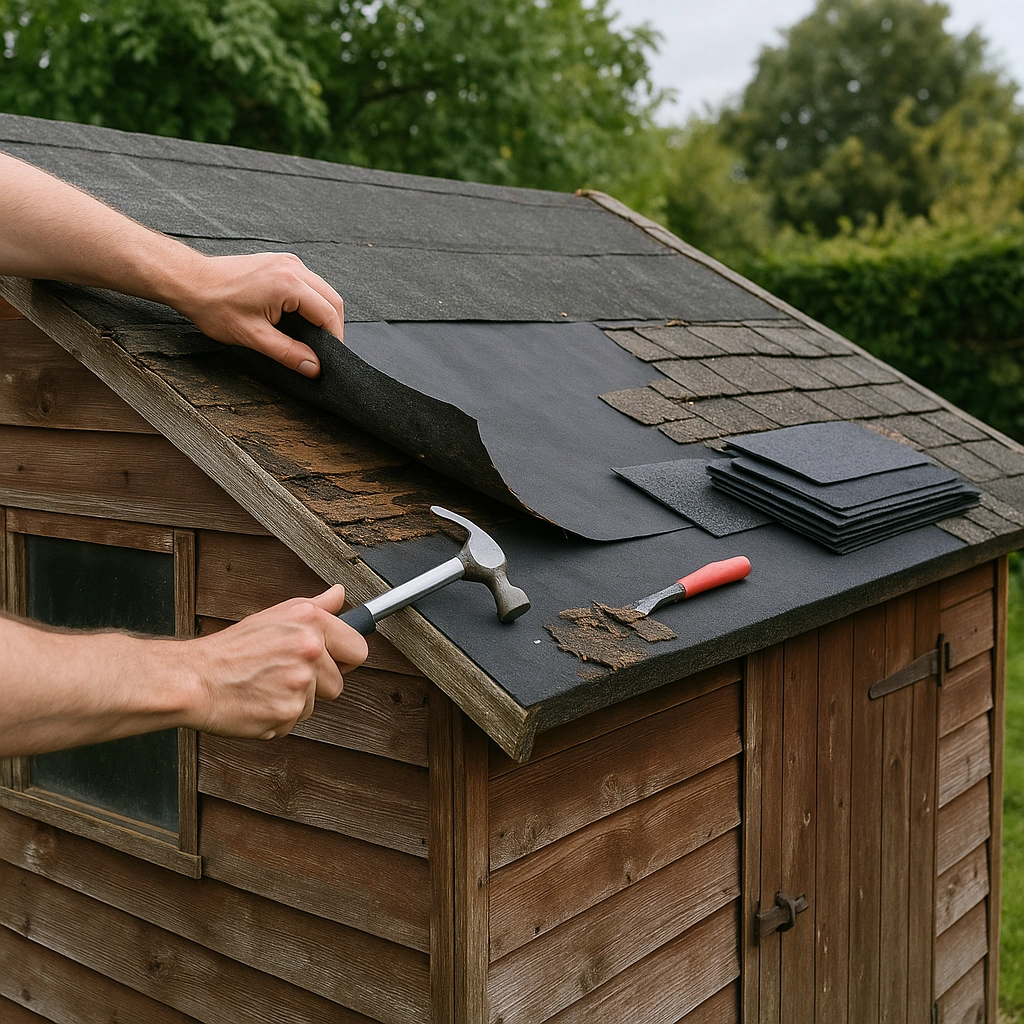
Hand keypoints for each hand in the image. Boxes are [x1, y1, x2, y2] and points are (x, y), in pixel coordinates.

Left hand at [173, 252, 344, 377]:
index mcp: (288, 284)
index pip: (328, 313)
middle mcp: (292, 267)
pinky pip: (309, 283)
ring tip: (313, 336)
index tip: (331, 358)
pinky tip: (301, 318)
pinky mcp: (280, 263)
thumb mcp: (253, 337)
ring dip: (323, 313)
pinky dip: (311, 302)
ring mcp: (287, 262)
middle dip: (333, 326)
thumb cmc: (215, 306)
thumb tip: (313, 367)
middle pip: (332, 299)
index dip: (334, 338)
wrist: (191, 281)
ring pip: (322, 290)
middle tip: (325, 350)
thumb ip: (288, 353)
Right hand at [182, 585, 367, 739]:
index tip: (330, 661)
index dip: (344, 659)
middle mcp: (309, 650)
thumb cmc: (232, 649)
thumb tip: (339, 595)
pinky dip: (277, 718)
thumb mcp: (276, 615)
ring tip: (265, 685)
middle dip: (317, 685)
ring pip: (315, 705)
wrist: (193, 679)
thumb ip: (316, 607)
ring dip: (294, 701)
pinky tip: (257, 701)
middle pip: (338, 684)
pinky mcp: (286, 713)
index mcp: (310, 622)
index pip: (358, 649)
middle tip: (283, 674)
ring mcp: (299, 683)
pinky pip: (294, 723)